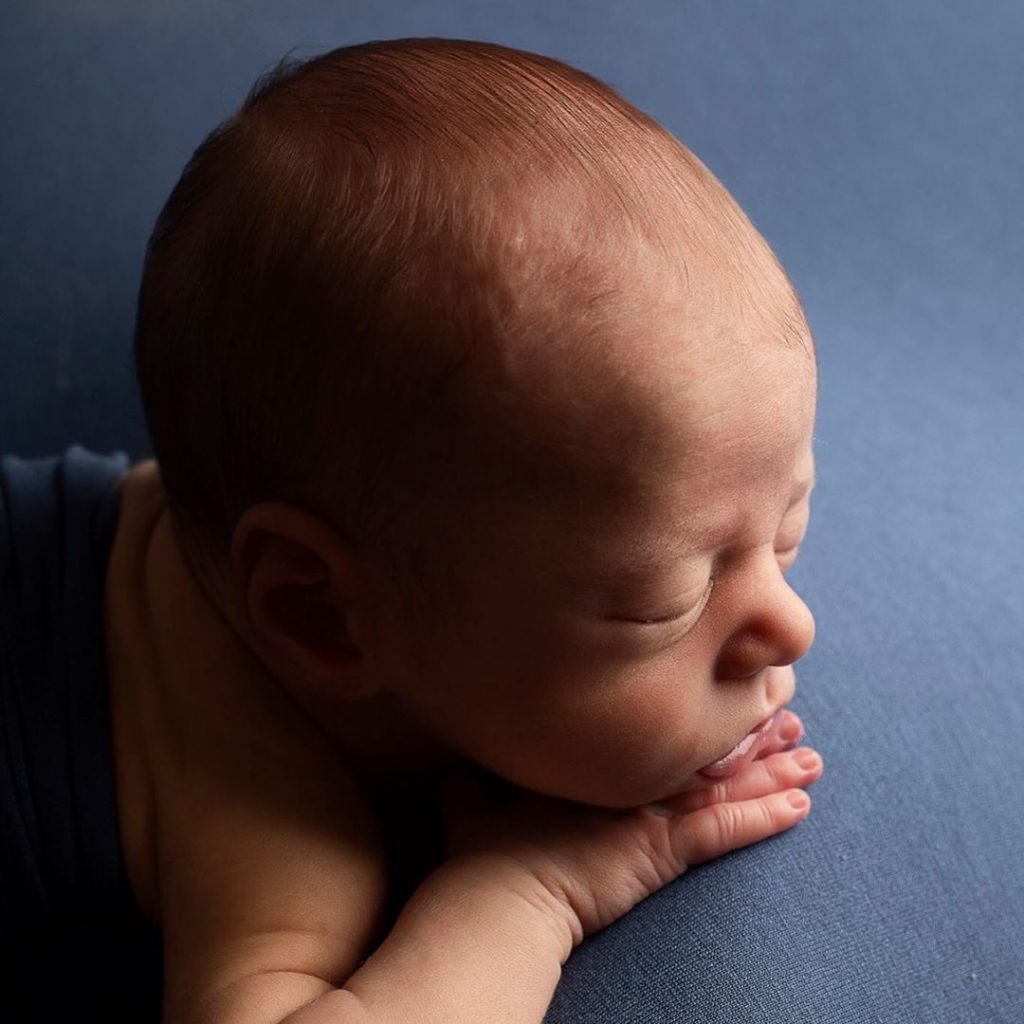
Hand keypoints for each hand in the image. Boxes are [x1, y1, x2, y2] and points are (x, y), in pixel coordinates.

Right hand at [436, 709, 821, 950]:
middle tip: (791, 715)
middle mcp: (627, 778)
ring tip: (812, 756)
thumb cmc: (484, 849)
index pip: (658, 734)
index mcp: (596, 765)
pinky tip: (801, 807)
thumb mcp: (473, 806)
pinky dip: (764, 819)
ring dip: (771, 770)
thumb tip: (445, 777)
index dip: (694, 717)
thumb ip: (470, 790)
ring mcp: (648, 812)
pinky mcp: (661, 850)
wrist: (497, 890)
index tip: (724, 697)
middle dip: (749, 734)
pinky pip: (724, 831)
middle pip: (700, 750)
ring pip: (723, 784)